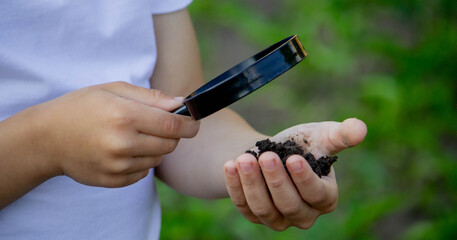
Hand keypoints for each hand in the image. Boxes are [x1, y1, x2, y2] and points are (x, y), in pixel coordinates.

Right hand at [31, 81, 199, 186]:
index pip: (174, 126)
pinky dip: (142, 160)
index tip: (193, 121)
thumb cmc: (82, 107)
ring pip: (159, 158)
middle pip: (170, 144)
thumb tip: (181, 103)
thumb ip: (151, 97)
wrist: (47, 137)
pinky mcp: (113, 180)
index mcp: (124, 115)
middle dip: (172, 134)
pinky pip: (144, 172)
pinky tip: (124, 149)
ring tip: (134, 135)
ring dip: (155, 147)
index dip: (189, 124)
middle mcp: (122, 143)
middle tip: (157, 124)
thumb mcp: (114, 89)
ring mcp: (117, 165)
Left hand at [224, 118, 366, 229]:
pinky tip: (231, 165)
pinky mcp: (254, 216)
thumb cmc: (300, 145)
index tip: (292, 158)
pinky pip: (244, 206)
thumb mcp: (320, 136)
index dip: (305, 179)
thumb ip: (340, 135)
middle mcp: (303, 214)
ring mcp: (278, 219)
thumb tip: (361, 128)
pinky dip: (236, 186)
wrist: (270, 151)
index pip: (318, 195)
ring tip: (244, 158)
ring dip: (252, 183)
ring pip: (264, 209)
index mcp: (325, 198)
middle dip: (276, 180)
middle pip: (289, 205)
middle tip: (265, 156)